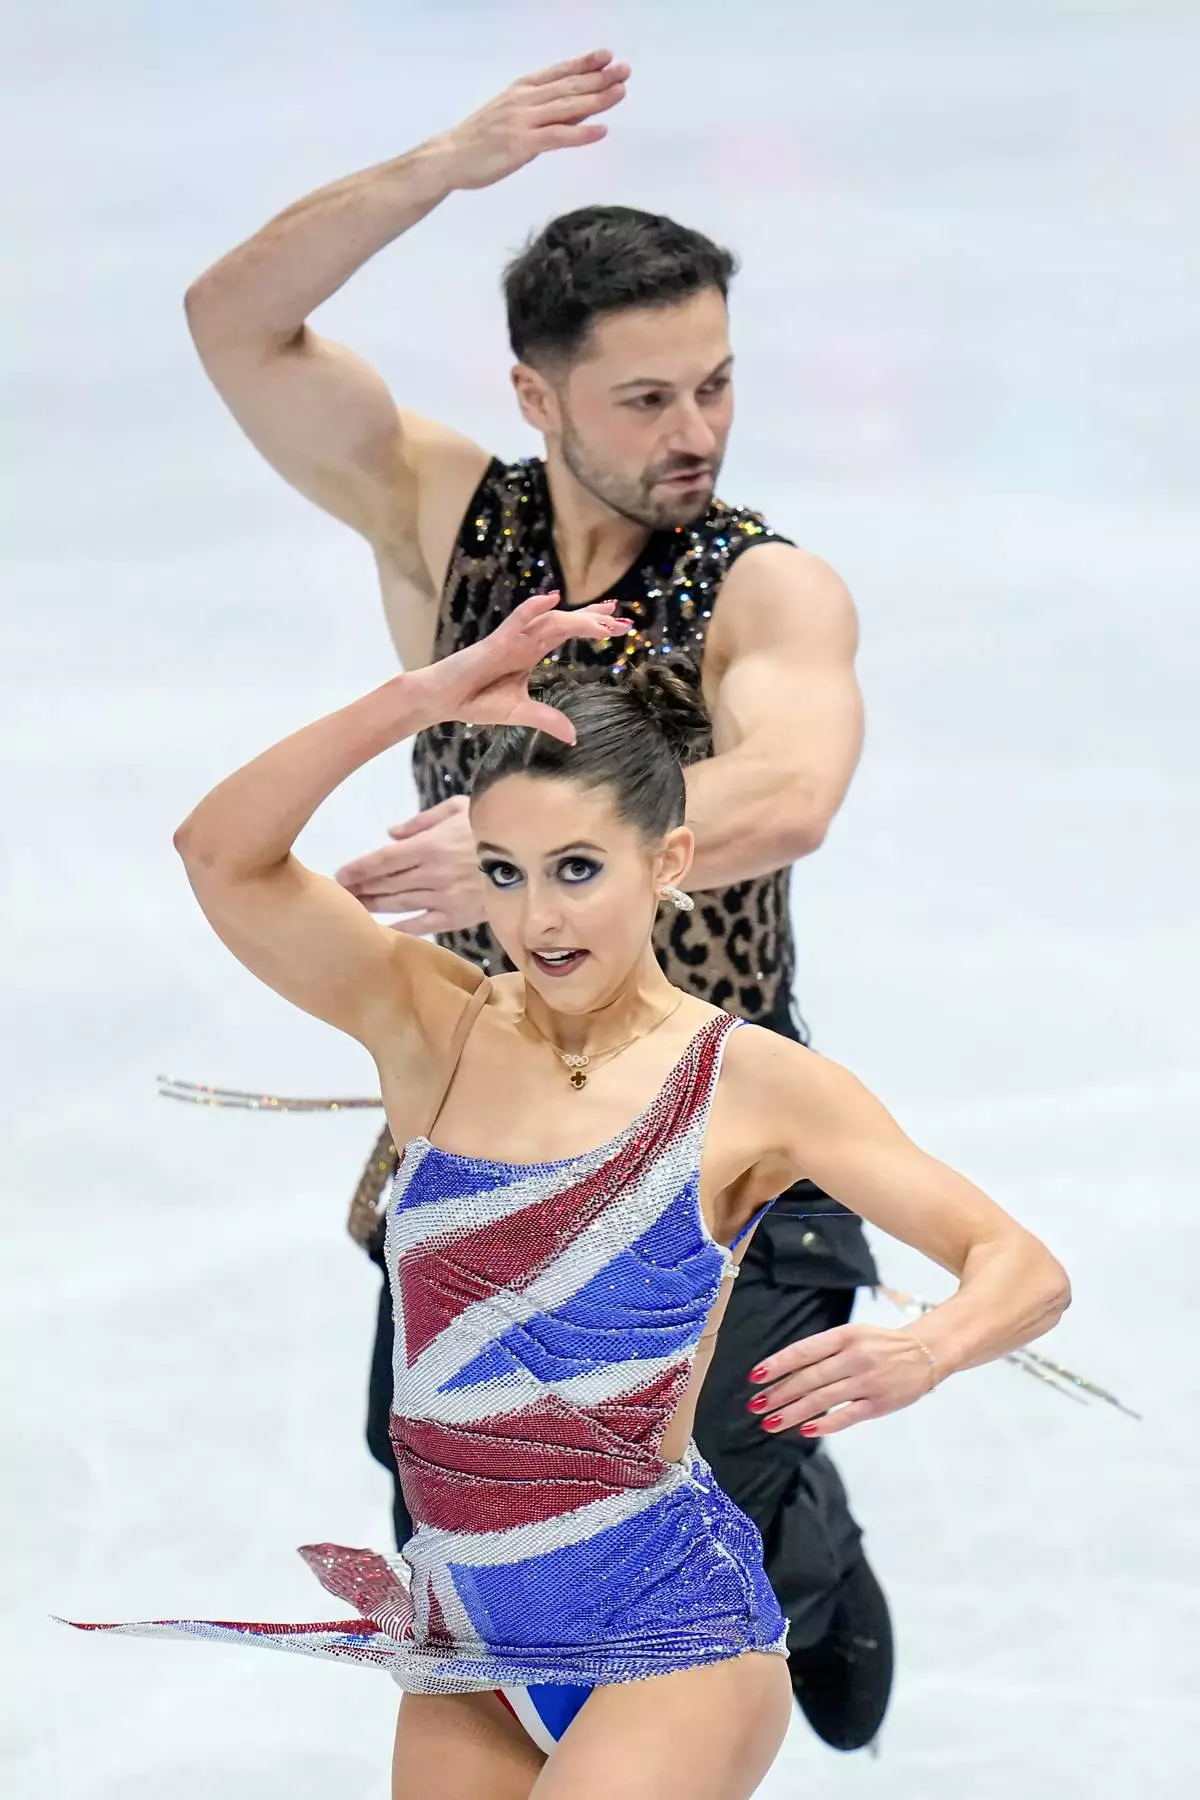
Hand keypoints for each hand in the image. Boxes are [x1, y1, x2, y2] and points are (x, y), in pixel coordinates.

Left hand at [336, 796, 487, 935]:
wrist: (532, 854)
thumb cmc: (492, 825)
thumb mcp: (458, 808)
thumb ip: (422, 821)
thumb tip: (390, 833)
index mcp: (430, 844)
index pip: (382, 859)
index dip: (357, 869)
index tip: (339, 875)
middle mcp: (433, 873)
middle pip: (386, 883)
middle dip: (360, 888)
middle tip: (339, 895)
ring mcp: (445, 897)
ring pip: (400, 904)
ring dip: (374, 906)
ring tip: (354, 908)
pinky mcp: (458, 916)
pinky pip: (423, 924)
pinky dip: (402, 927)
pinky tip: (384, 929)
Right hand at [409, 590, 630, 742]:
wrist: (444, 700)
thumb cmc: (476, 702)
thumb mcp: (521, 712)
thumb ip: (548, 719)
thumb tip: (574, 736)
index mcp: (531, 653)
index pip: (568, 633)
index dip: (592, 627)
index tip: (619, 626)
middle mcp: (526, 641)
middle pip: (566, 623)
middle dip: (594, 620)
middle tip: (623, 621)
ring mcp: (512, 639)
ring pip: (550, 622)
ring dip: (577, 619)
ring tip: (603, 620)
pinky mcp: (496, 641)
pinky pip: (517, 620)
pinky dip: (534, 608)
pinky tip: (552, 600)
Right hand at [435, 49, 629, 190]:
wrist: (450, 157)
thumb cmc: (481, 141)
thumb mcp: (512, 117)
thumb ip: (545, 112)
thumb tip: (579, 109)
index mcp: (522, 90)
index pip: (559, 72)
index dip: (584, 63)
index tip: (607, 56)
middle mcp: (525, 100)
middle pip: (569, 86)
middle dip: (599, 77)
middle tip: (625, 69)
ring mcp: (523, 121)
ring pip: (567, 107)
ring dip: (596, 99)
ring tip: (620, 91)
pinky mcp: (521, 144)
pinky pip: (557, 136)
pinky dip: (581, 133)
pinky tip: (601, 130)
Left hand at [747, 1325, 939, 1439]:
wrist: (926, 1352)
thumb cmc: (880, 1344)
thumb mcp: (852, 1335)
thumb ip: (823, 1351)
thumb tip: (785, 1371)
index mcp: (844, 1335)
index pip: (803, 1351)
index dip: (777, 1364)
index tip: (755, 1377)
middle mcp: (854, 1356)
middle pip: (808, 1378)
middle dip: (779, 1393)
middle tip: (756, 1405)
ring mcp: (868, 1381)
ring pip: (822, 1399)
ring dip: (793, 1412)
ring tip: (771, 1423)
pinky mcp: (880, 1404)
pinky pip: (847, 1416)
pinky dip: (825, 1424)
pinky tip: (805, 1430)